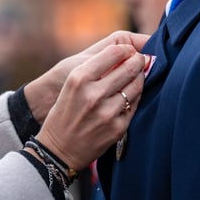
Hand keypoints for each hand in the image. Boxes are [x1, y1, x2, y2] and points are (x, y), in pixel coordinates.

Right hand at [31, 44, 146, 170]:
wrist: (59, 149)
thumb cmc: (65, 111)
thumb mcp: (71, 84)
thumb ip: (95, 69)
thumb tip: (124, 54)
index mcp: (79, 78)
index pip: (113, 53)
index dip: (125, 50)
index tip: (129, 50)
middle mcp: (93, 94)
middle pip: (129, 68)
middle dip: (138, 61)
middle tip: (140, 59)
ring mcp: (107, 112)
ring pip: (136, 86)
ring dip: (140, 77)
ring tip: (138, 74)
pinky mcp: (117, 127)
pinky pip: (135, 105)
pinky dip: (136, 96)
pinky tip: (131, 94)